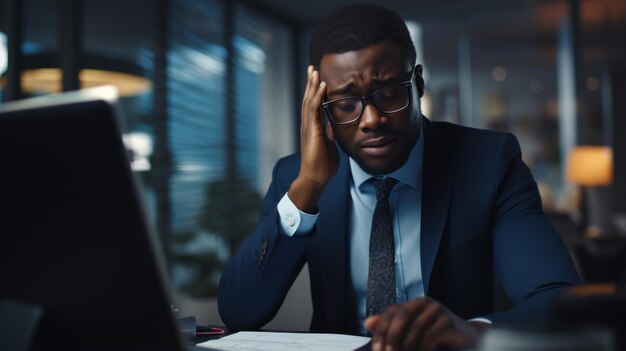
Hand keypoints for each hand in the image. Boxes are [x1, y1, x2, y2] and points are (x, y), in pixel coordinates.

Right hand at [288, 66, 338, 212]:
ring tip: (314, 70)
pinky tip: (321, 85)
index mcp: (313, 127)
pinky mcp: (311, 130)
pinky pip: (314, 109)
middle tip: (312, 67)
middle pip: (308, 98)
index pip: (313, 104)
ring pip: (309, 100)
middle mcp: (308, 124)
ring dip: (312, 85)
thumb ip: (329, 132)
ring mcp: (308, 127)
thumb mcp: (329, 144)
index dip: (315, 91)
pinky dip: (317, 96)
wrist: (316, 177)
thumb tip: (333, 124)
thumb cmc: (322, 164)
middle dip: (310, 83)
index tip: (318, 78)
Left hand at [364, 297, 489, 350]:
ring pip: (416, 329)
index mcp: (414, 303)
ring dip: (406, 347)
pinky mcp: (450, 324)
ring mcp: (440, 312)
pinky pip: (430, 338)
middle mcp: (427, 303)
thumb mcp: (412, 329)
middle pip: (402, 316)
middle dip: (392, 337)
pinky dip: (421, 350)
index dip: (382, 331)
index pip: (391, 312)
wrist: (466, 339)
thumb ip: (391, 326)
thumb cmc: (435, 335)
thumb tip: (367, 322)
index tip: (377, 350)